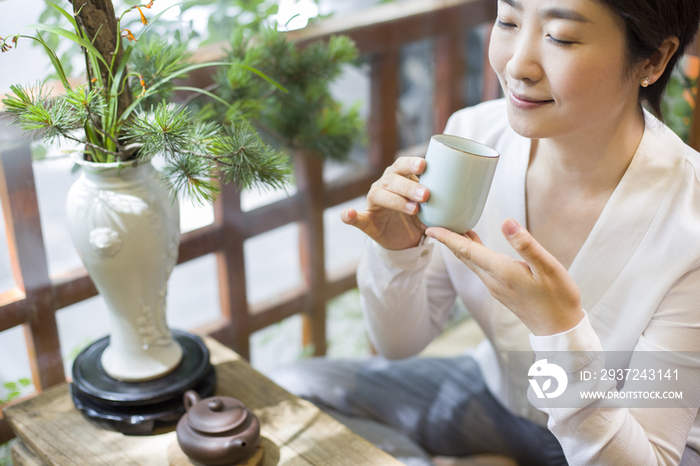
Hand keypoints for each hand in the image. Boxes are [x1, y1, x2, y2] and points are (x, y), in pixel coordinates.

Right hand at [342, 157, 429, 249]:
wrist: (405, 239)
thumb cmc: (418, 216)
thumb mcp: (429, 207)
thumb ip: (436, 201)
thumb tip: (453, 203)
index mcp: (399, 177)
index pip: (402, 165)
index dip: (411, 164)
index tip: (424, 166)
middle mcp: (384, 185)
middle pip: (392, 180)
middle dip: (409, 186)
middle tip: (426, 195)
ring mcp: (373, 202)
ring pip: (378, 195)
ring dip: (395, 200)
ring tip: (413, 209)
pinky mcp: (366, 220)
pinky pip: (355, 218)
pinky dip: (350, 216)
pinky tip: (348, 214)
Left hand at [425, 219, 583, 335]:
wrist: (559, 330)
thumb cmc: (558, 298)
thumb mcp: (548, 267)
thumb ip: (526, 244)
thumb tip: (506, 222)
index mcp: (501, 272)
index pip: (467, 250)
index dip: (447, 238)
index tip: (430, 228)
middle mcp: (493, 280)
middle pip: (464, 256)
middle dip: (447, 239)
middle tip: (434, 222)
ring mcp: (495, 287)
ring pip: (470, 262)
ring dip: (459, 245)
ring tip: (451, 227)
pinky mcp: (500, 290)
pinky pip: (479, 268)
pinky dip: (471, 253)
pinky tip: (474, 244)